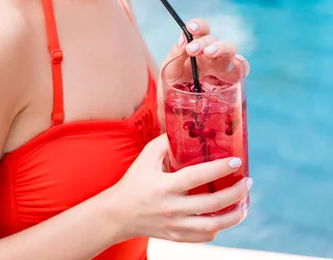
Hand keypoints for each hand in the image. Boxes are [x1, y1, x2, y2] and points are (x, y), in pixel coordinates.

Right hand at [111, 134, 250, 242]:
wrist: (118, 214)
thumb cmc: (134, 182)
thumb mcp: (145, 157)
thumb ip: (165, 142)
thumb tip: (185, 129)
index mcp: (164, 186)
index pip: (196, 177)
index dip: (219, 169)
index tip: (236, 161)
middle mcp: (171, 208)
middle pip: (211, 204)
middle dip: (235, 193)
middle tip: (247, 181)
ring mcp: (176, 226)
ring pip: (213, 226)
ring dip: (234, 215)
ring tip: (245, 202)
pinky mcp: (177, 237)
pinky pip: (204, 236)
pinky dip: (219, 226)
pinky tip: (226, 215)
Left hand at [157, 18, 249, 128]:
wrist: (173, 112)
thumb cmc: (171, 87)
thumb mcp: (168, 69)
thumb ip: (175, 54)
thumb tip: (183, 39)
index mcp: (195, 47)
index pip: (201, 29)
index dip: (199, 25)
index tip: (190, 29)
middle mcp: (210, 54)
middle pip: (215, 39)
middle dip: (205, 41)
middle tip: (192, 50)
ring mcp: (221, 67)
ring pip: (230, 49)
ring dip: (220, 47)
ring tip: (208, 53)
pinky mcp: (230, 83)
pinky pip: (240, 70)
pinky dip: (242, 65)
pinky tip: (237, 63)